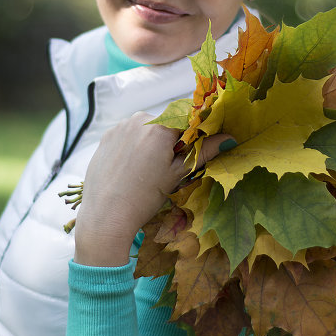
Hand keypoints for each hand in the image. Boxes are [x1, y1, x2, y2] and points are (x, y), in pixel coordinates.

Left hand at [73, 112, 232, 265]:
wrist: (106, 215)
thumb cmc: (145, 197)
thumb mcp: (177, 175)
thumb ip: (204, 152)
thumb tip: (229, 138)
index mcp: (160, 126)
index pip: (186, 124)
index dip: (190, 141)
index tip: (187, 158)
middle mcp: (138, 119)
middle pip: (164, 126)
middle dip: (169, 143)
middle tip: (164, 170)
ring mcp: (119, 127)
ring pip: (144, 131)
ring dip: (150, 144)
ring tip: (144, 172)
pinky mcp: (105, 138)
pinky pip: (127, 136)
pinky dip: (132, 148)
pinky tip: (129, 170)